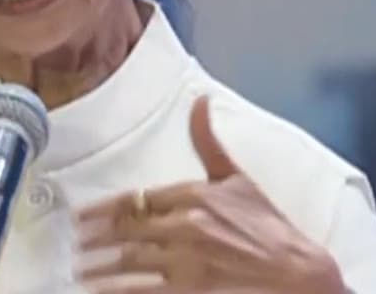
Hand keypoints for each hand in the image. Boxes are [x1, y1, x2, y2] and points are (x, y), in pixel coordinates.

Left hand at [72, 95, 344, 292]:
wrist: (301, 277)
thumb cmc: (271, 230)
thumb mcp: (239, 179)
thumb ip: (209, 141)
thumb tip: (200, 101)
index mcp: (193, 196)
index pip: (134, 200)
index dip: (103, 210)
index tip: (83, 217)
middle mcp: (185, 227)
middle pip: (123, 230)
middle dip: (93, 238)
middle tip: (75, 245)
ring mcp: (186, 263)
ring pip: (126, 263)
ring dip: (98, 268)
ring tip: (81, 272)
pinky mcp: (188, 293)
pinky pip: (140, 291)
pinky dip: (116, 291)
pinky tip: (100, 292)